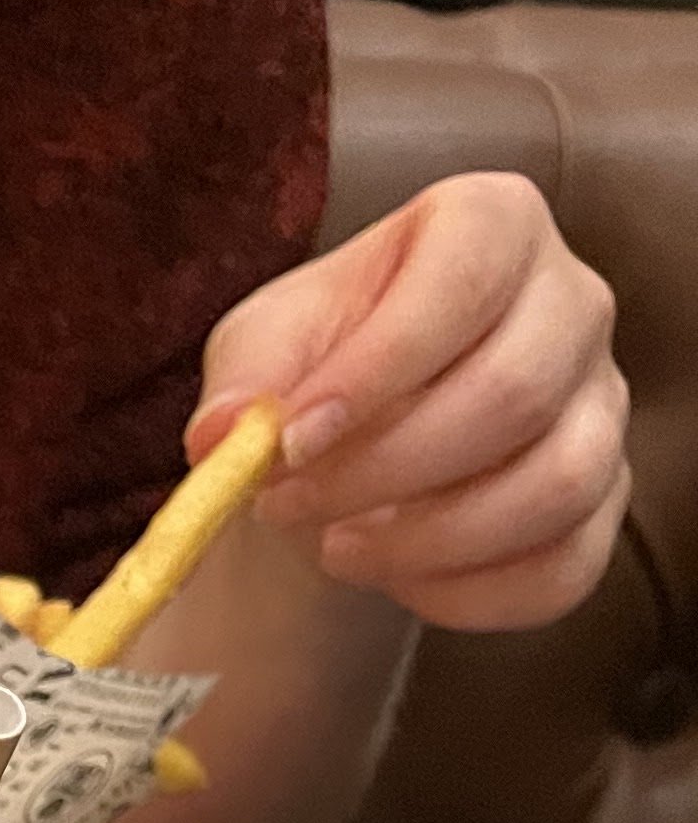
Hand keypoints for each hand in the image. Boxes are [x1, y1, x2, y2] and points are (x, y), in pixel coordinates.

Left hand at [191, 170, 628, 632]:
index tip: (291, 441)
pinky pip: (561, 569)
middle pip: (515, 391)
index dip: (380, 366)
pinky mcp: (599, 503)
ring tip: (336, 547)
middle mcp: (571, 304)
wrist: (354, 444)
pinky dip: (466, 596)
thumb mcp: (265, 350)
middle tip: (286, 507)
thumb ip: (244, 379)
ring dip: (427, 542)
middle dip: (384, 471)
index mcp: (494, 226)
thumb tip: (223, 434)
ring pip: (554, 486)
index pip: (466, 277)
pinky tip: (396, 581)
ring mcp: (599, 407)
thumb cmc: (319, 369)